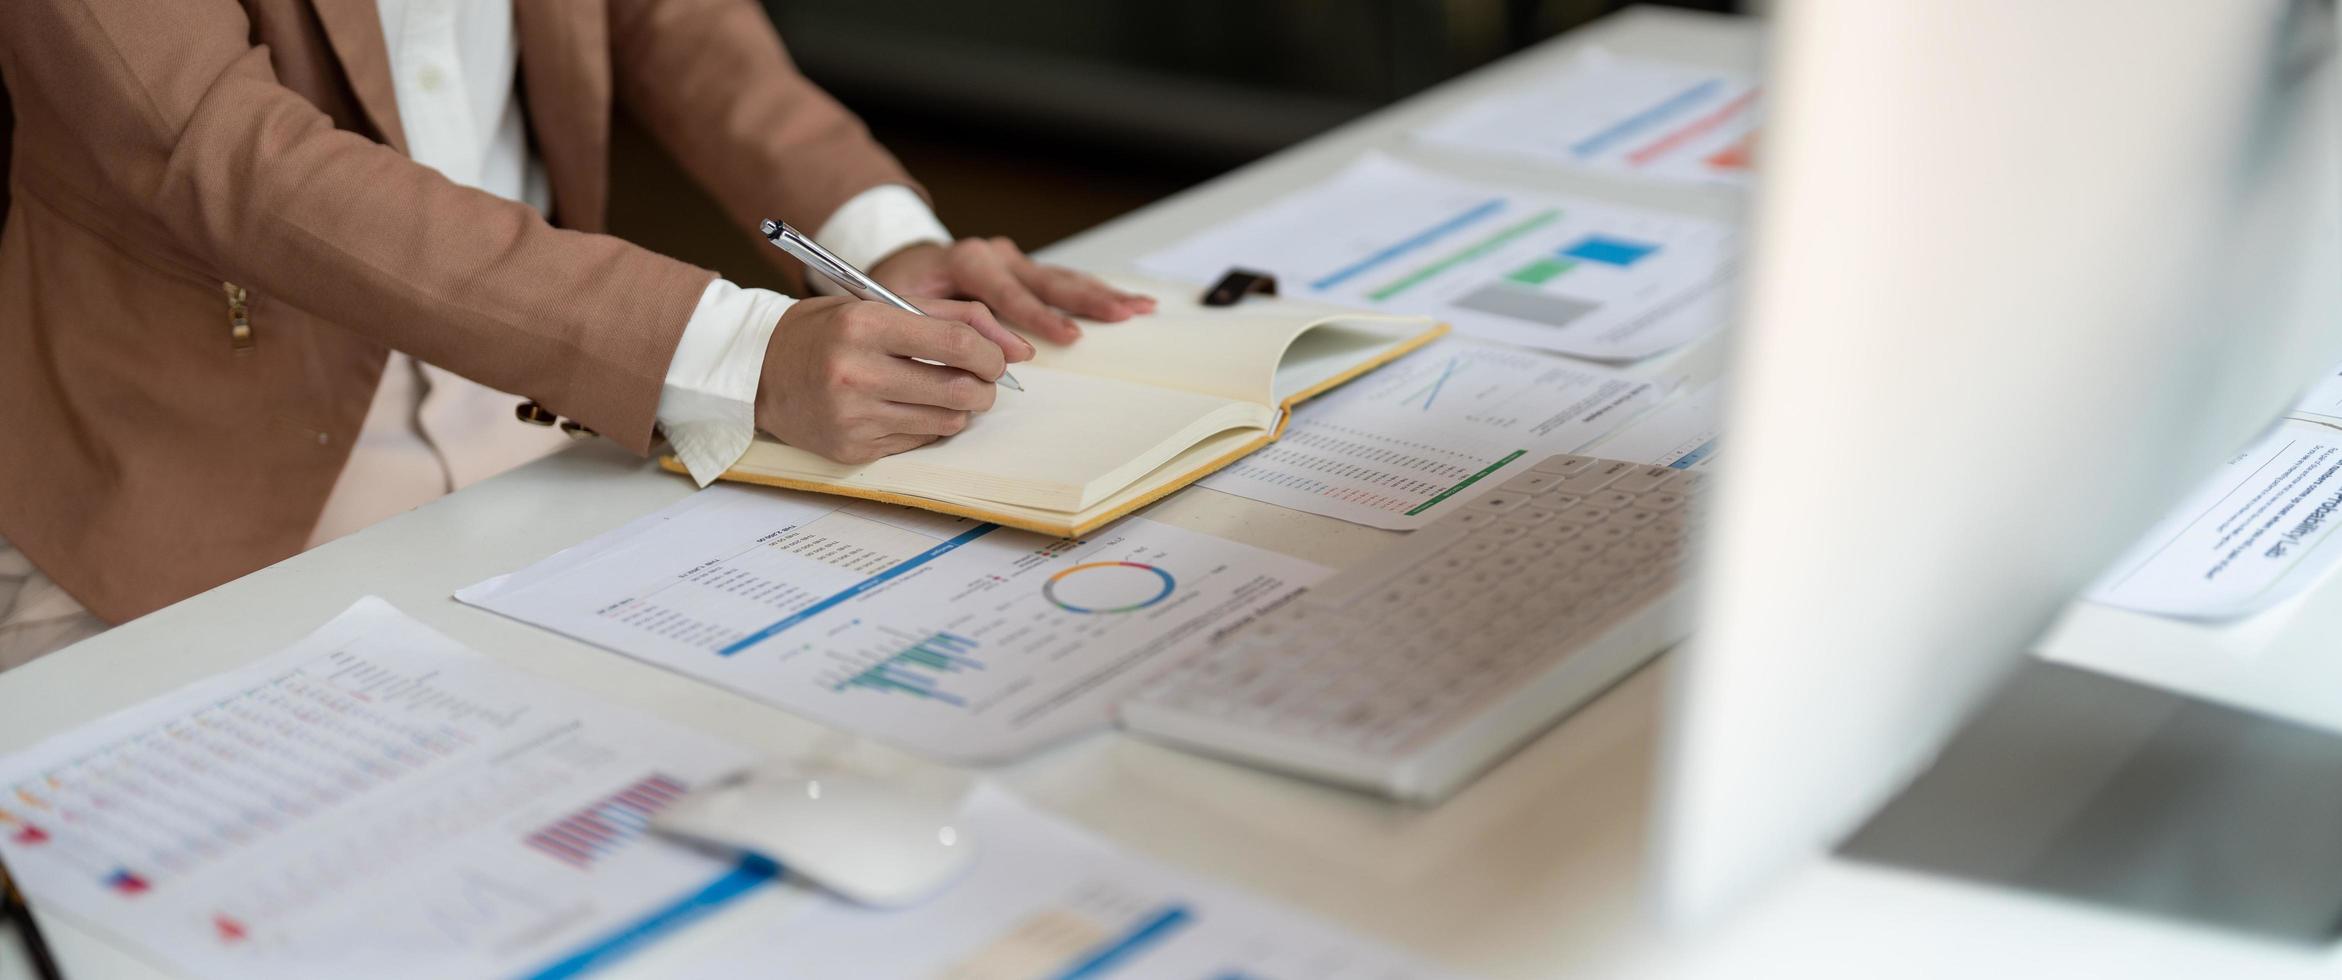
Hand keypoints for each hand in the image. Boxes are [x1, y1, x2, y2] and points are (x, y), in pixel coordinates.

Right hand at [755, 296, 1032, 463]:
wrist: (759, 370)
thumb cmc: (826, 331)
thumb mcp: (879, 304)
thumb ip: (951, 316)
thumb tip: (1018, 349)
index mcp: (864, 325)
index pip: (956, 344)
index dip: (991, 354)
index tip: (996, 358)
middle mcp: (856, 372)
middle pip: (958, 389)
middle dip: (985, 387)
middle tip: (981, 380)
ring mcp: (852, 416)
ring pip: (945, 420)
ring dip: (960, 408)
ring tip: (944, 391)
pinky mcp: (852, 449)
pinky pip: (919, 441)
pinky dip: (929, 425)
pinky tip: (910, 407)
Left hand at [870, 238, 1155, 344]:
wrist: (903, 265)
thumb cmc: (900, 290)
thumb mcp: (904, 306)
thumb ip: (942, 326)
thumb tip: (993, 352)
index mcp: (967, 260)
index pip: (1007, 291)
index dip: (1037, 316)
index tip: (1068, 337)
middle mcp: (997, 255)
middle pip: (1048, 279)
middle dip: (1088, 299)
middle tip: (1122, 313)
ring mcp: (1015, 262)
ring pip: (1064, 278)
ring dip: (1103, 294)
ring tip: (1138, 306)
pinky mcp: (1025, 272)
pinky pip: (1064, 283)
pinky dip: (1095, 293)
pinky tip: (1127, 301)